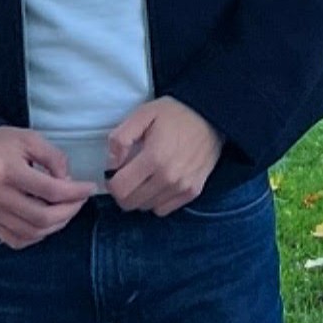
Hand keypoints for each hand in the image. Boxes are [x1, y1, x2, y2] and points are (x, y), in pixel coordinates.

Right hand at [0, 127, 96, 248]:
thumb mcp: (28, 138)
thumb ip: (52, 156)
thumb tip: (67, 180)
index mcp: (10, 173)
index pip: (51, 191)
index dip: (76, 192)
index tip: (89, 188)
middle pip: (43, 218)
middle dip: (69, 211)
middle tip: (80, 200)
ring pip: (32, 233)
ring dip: (56, 226)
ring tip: (66, 211)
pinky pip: (16, 240)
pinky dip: (36, 236)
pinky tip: (46, 223)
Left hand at [105, 97, 222, 215]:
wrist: (211, 115)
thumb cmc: (175, 113)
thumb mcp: (143, 114)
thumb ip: (121, 138)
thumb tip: (112, 164)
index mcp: (153, 158)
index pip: (120, 189)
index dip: (111, 182)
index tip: (114, 171)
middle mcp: (168, 178)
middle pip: (130, 203)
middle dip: (122, 191)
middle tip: (127, 174)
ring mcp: (182, 187)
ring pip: (146, 207)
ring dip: (139, 195)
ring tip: (144, 176)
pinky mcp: (193, 192)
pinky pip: (164, 209)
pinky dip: (156, 200)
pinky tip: (158, 183)